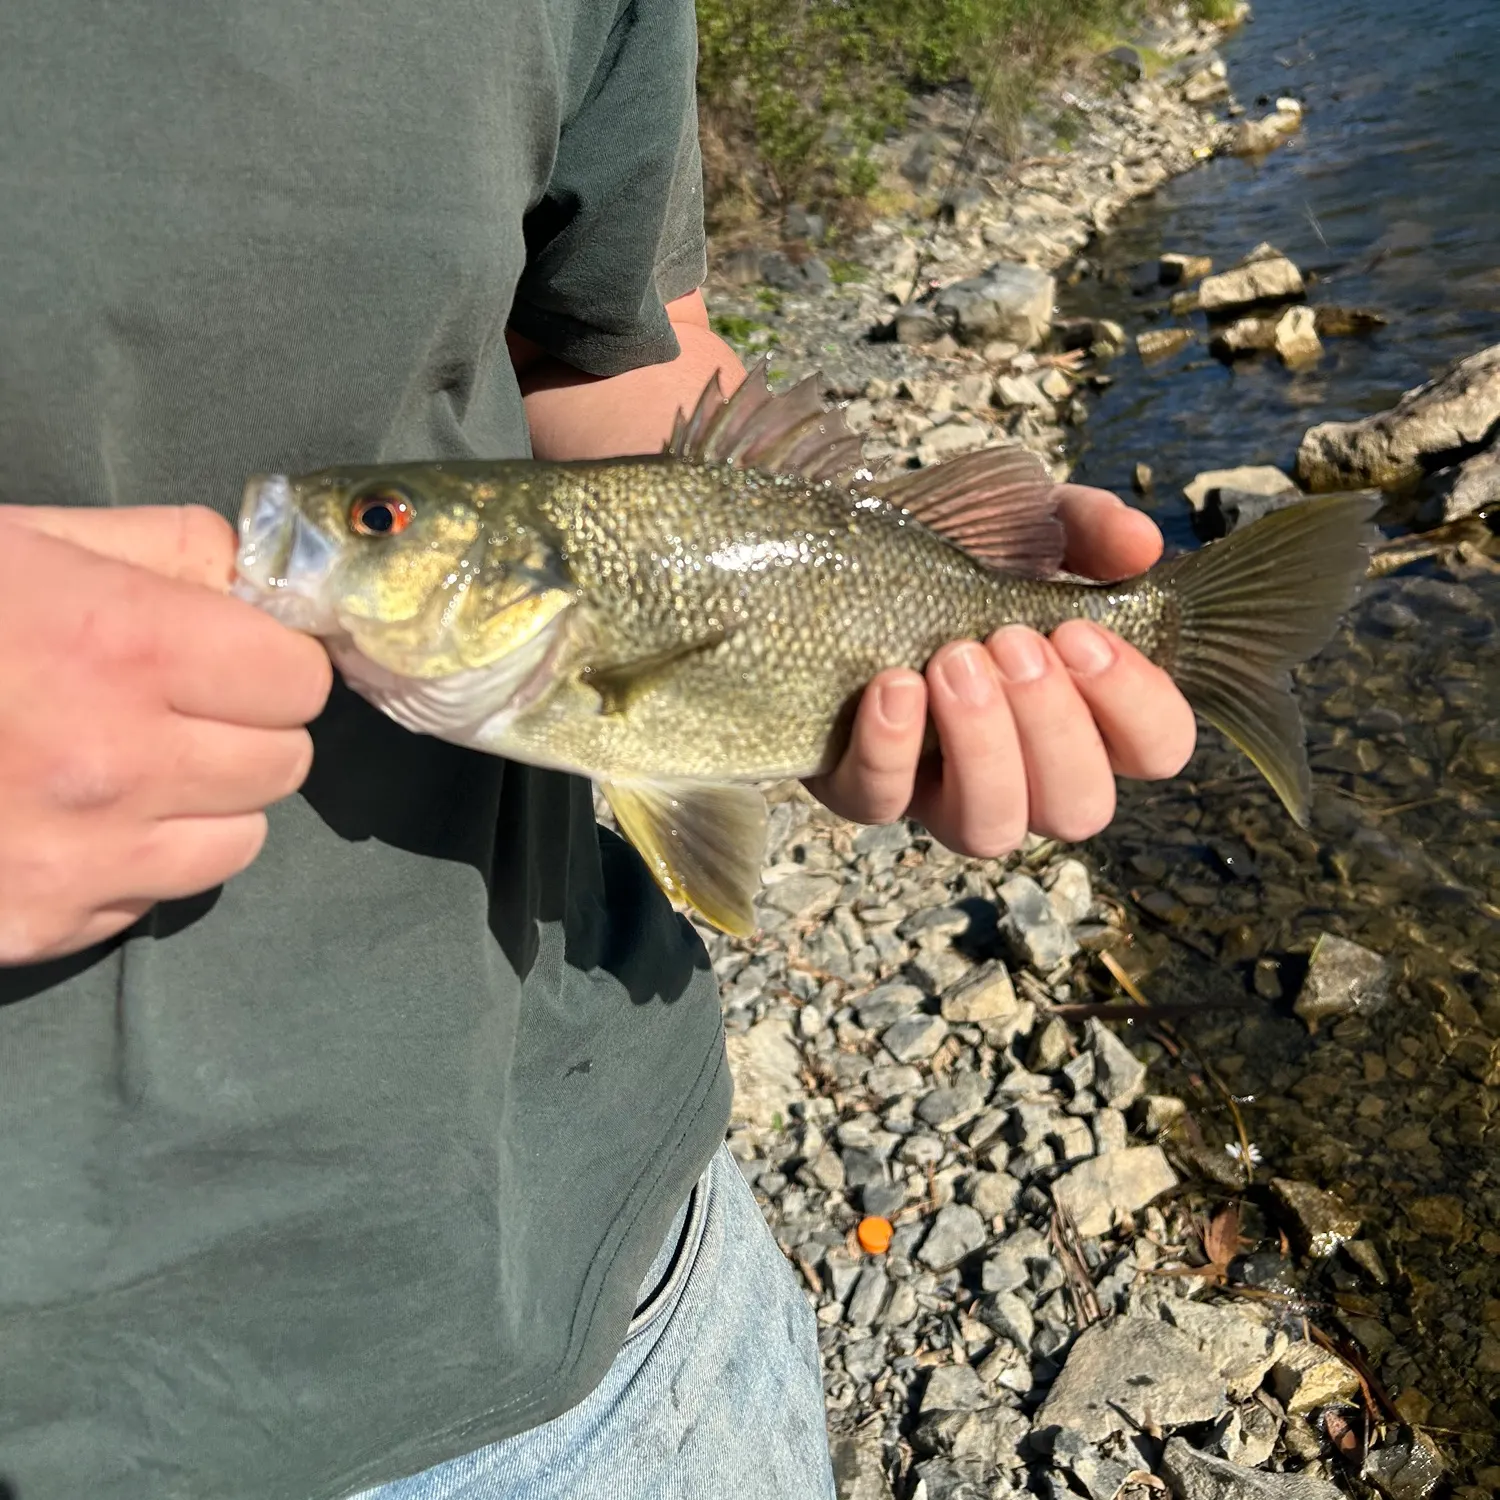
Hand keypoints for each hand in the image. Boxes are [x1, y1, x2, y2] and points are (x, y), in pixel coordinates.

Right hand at [0, 505, 332, 964]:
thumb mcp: (27, 538)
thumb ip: (167, 549)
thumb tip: (259, 584)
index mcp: (125, 647)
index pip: (297, 679)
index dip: (270, 660)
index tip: (232, 654)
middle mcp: (116, 764)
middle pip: (281, 762)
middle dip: (246, 727)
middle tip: (178, 706)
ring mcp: (79, 858)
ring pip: (239, 839)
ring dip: (206, 801)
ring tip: (129, 765)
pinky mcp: (42, 924)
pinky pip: (159, 894)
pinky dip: (140, 858)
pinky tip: (75, 819)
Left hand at [806, 486, 1196, 854]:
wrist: (835, 555)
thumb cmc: (950, 552)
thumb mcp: (1026, 523)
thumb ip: (1088, 527)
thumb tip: (1142, 545)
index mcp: (1084, 713)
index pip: (1157, 749)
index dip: (1136, 703)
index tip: (1080, 633)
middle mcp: (1024, 770)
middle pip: (1080, 808)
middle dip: (1053, 725)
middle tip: (1012, 640)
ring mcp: (943, 791)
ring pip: (990, 829)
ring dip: (983, 746)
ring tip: (955, 660)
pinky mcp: (864, 787)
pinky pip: (882, 802)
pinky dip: (891, 746)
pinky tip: (892, 683)